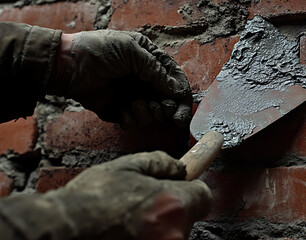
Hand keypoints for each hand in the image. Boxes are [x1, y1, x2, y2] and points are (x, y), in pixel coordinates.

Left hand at [51, 31, 191, 128]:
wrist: (69, 66)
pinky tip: (122, 110)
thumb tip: (177, 90)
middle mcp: (145, 81)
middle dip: (168, 109)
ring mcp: (133, 97)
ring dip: (147, 112)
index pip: (175, 80)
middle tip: (163, 110)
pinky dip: (131, 118)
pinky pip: (134, 122)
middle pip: (169, 101)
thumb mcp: (132, 52)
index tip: (183, 109)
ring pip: (153, 114)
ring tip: (135, 103)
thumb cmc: (99, 50)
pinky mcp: (120, 111)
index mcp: (150, 62)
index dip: (182, 95)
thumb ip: (156, 71)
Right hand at [52, 151, 211, 239]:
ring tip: (131, 221)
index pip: (205, 196)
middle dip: (172, 207)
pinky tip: (127, 233)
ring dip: (160, 225)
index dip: (192, 188)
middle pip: (188, 216)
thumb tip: (179, 168)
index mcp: (172, 202)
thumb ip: (159, 163)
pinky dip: (150, 238)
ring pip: (174, 232)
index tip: (182, 186)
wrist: (64, 230)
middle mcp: (174, 231)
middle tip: (145, 204)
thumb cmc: (92, 198)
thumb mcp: (126, 167)